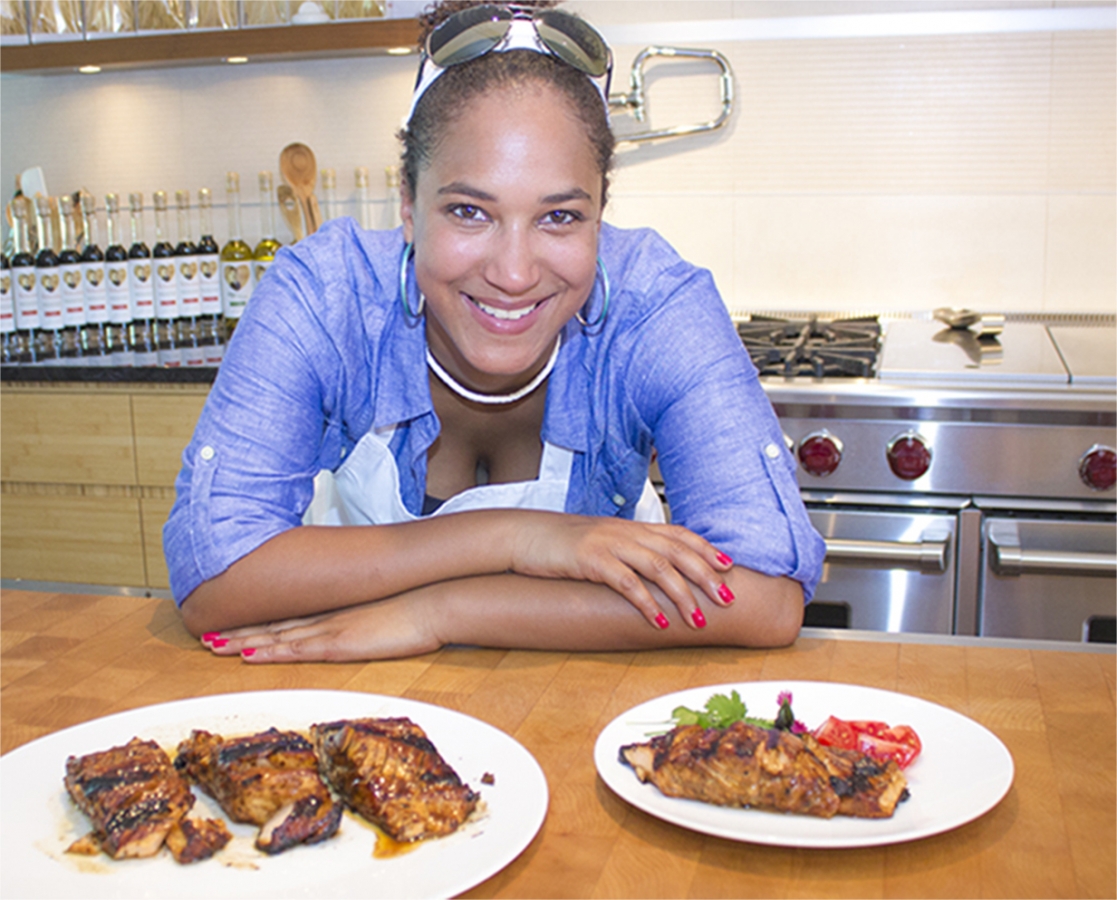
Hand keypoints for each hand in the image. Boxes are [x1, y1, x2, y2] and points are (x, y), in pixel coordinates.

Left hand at [200, 595, 440, 662]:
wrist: (434, 602)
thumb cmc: (417, 607)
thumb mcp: (386, 613)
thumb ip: (368, 619)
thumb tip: (363, 624)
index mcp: (337, 611)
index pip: (290, 618)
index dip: (260, 622)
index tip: (235, 625)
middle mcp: (327, 618)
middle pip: (275, 626)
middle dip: (241, 632)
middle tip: (208, 636)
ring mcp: (331, 629)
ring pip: (277, 637)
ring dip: (245, 642)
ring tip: (214, 646)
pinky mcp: (340, 643)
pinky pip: (297, 650)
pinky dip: (270, 653)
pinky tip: (249, 656)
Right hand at [510, 513, 735, 629]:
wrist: (527, 535)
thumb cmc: (565, 544)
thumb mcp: (605, 542)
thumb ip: (631, 551)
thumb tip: (658, 571)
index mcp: (632, 527)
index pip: (679, 534)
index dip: (706, 549)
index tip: (729, 567)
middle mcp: (627, 532)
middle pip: (677, 551)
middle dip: (705, 576)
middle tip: (727, 599)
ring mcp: (610, 544)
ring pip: (658, 567)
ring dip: (682, 595)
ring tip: (698, 620)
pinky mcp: (591, 560)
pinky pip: (626, 582)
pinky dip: (646, 603)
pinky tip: (658, 621)